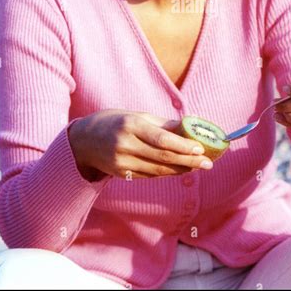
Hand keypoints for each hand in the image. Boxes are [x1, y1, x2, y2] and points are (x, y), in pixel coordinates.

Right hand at [69, 110, 213, 179]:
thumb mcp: (136, 115)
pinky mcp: (122, 174)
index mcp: (130, 125)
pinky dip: (168, 172)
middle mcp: (125, 145)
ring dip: (182, 169)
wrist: (83, 141)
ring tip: (199, 166)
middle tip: (208, 162)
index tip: (201, 148)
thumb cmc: (113, 122)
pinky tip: (181, 169)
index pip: (161, 139)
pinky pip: (150, 175)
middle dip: (189, 160)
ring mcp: (122, 162)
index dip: (183, 145)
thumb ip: (162, 124)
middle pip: (163, 156)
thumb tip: (188, 128)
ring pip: (158, 169)